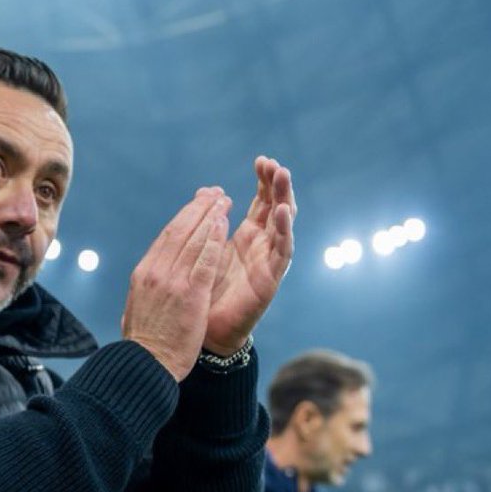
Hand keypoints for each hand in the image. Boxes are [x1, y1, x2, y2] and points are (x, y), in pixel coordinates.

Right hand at [122, 188, 232, 380]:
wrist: (144, 365)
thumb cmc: (144, 344)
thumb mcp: (138, 308)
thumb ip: (146, 290)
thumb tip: (146, 283)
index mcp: (143, 274)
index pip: (166, 238)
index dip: (184, 218)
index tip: (197, 206)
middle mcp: (155, 272)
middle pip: (179, 230)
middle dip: (198, 208)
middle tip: (214, 193)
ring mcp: (172, 281)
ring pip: (193, 239)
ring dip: (210, 216)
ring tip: (224, 200)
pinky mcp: (190, 294)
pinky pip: (204, 259)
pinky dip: (213, 239)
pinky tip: (224, 224)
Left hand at [202, 157, 295, 355]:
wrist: (210, 331)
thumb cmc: (208, 291)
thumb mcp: (208, 249)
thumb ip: (211, 222)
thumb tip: (205, 190)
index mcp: (249, 236)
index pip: (262, 201)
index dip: (263, 181)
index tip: (260, 160)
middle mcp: (263, 245)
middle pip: (277, 207)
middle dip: (277, 184)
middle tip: (273, 163)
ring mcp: (269, 261)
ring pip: (284, 224)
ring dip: (285, 198)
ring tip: (282, 176)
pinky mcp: (272, 278)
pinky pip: (283, 251)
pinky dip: (284, 230)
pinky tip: (283, 211)